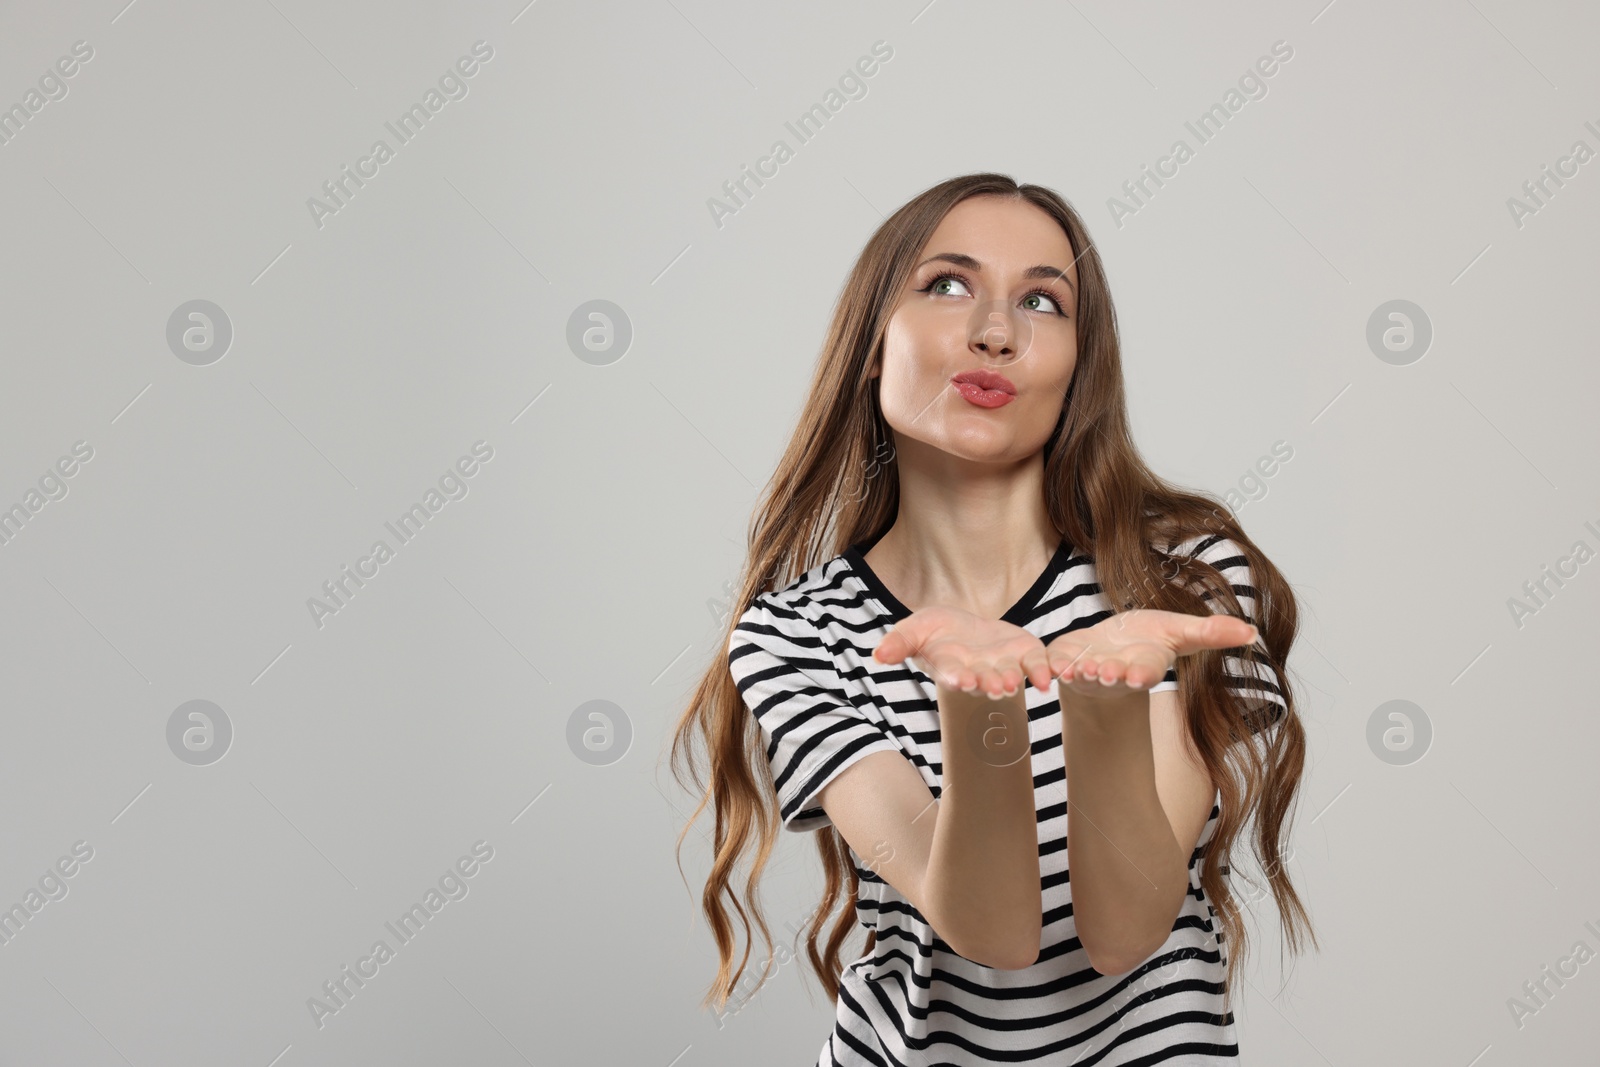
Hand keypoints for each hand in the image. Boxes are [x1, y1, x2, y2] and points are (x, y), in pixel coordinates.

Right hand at [872, 606, 1054, 700]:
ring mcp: (1003, 666)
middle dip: (988, 685)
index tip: (960, 680)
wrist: (965, 627)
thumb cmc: (935, 632)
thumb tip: (877, 655)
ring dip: (1013, 681)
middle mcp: (978, 673)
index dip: (956, 678)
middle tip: (994, 688)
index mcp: (951, 668)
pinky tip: (1050, 676)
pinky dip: (1042, 671)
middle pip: (983, 681)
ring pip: (1009, 676)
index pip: (952, 674)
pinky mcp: (1025, 655)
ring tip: (1015, 683)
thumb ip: (899, 643)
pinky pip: (1036, 665)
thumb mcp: (914, 629)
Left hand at [1045, 609, 1257, 702]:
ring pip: (1083, 672)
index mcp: (1145, 662)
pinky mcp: (1064, 658)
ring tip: (1077, 670)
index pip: (1147, 669)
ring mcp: (1089, 667)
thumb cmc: (1148, 639)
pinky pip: (1056, 664)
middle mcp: (1117, 669)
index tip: (1138, 675)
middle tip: (1104, 672)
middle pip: (1113, 673)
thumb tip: (1252, 632)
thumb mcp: (1181, 632)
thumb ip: (1212, 633)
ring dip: (1080, 673)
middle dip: (1109, 674)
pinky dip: (1052, 665)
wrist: (1110, 646)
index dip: (1142, 672)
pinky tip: (1049, 666)